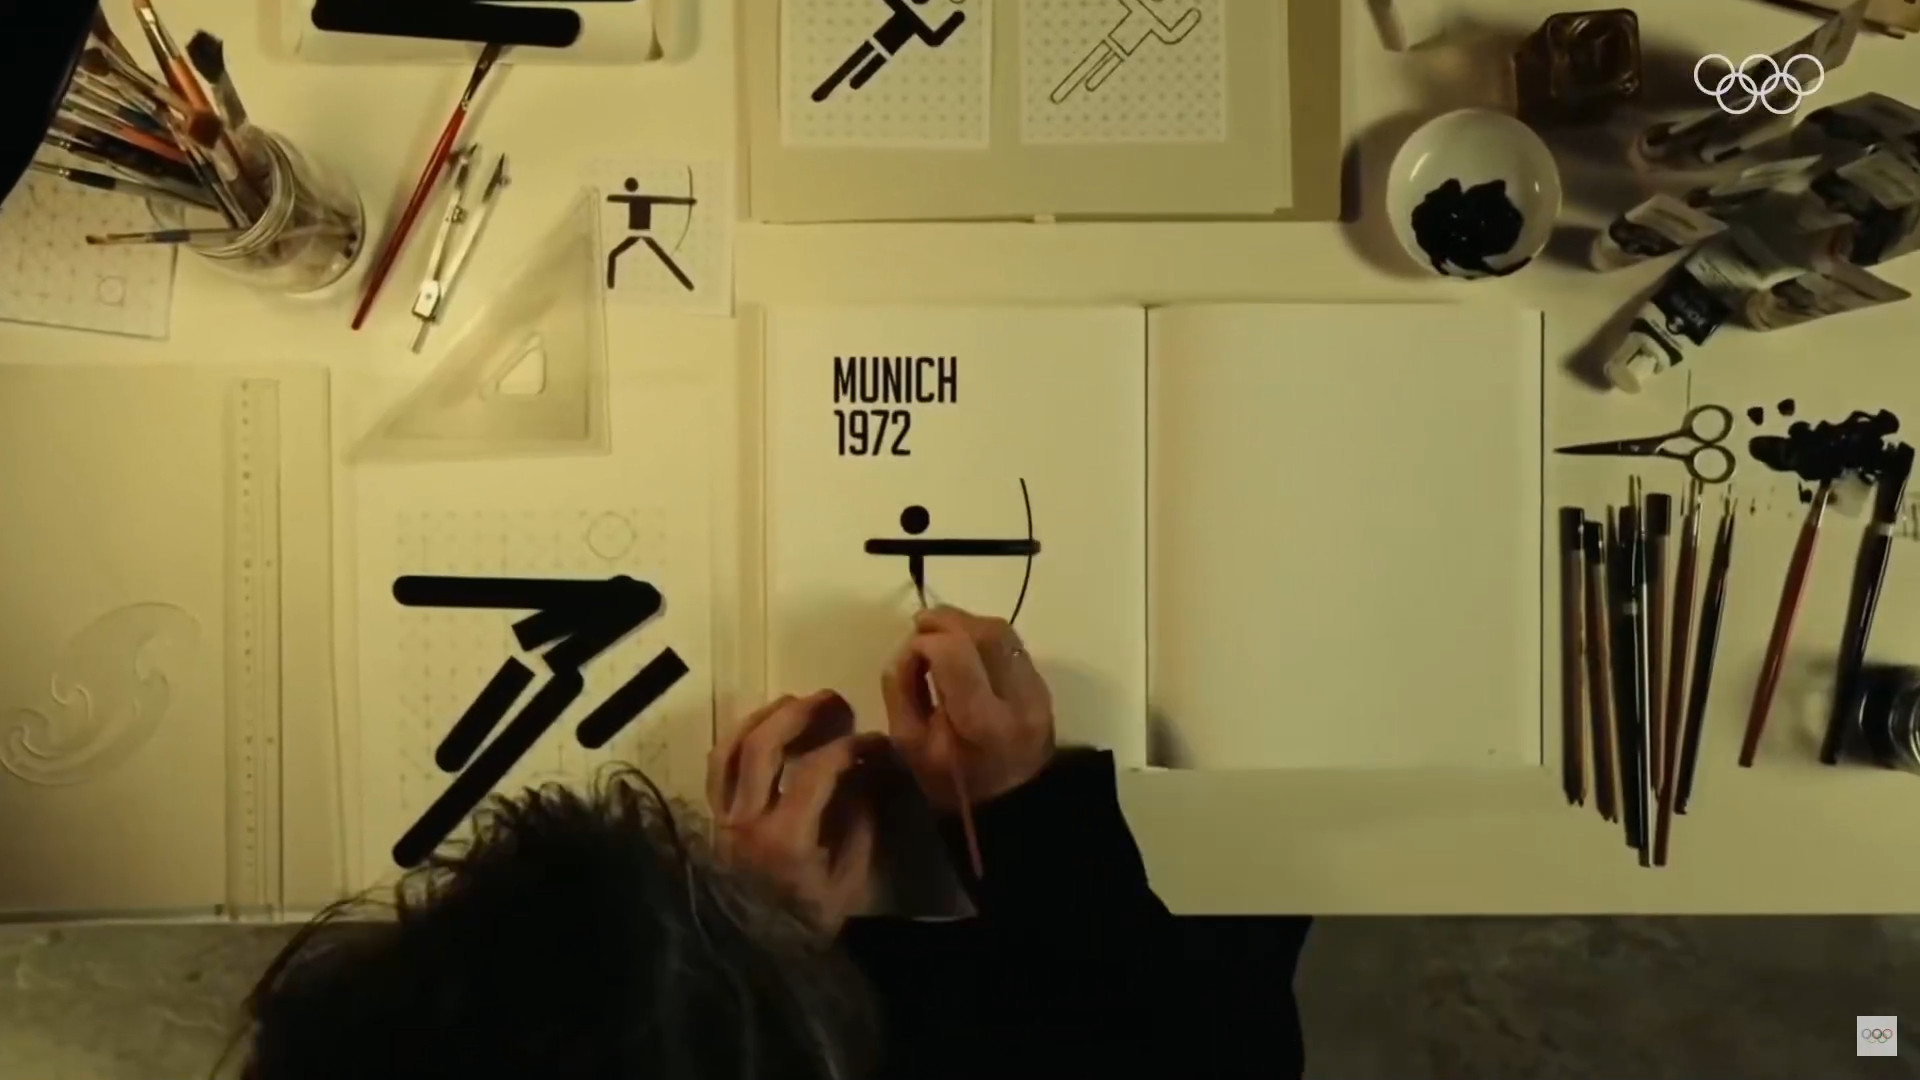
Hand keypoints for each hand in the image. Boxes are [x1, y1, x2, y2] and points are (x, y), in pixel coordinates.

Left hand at [705, 690, 882, 934]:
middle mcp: (745, 820)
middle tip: (833, 699)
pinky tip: (760, 728)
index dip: (849, 747)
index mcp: (785, 839)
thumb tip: (867, 775)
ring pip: (731, 747)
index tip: (873, 741)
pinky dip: (737, 738)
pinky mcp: (710, 819)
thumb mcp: (848, 884)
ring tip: (795, 702)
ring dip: (764, 716)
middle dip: (802, 713)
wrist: (751, 954)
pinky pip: (716, 766)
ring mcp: (721, 817)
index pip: (816, 771)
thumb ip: (858, 825)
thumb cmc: (806, 924)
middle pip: (765, 745)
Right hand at [880, 606, 1055, 811]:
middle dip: (946, 621)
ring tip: (940, 632)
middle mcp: (1020, 700)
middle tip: (920, 625)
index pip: (955, 655)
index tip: (911, 651)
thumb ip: (901, 687)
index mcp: (983, 723)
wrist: (1008, 801)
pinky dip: (983, 637)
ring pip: (1003, 631)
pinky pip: (1012, 644)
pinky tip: (964, 648)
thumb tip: (908, 645)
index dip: (926, 642)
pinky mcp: (1043, 685)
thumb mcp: (909, 743)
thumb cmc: (950, 780)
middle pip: (986, 634)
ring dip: (966, 622)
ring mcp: (1038, 690)